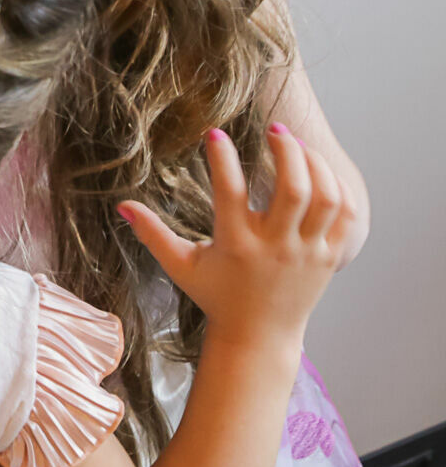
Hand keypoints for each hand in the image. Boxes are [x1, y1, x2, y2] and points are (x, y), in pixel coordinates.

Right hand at [120, 126, 352, 354]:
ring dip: (314, 164)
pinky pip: (345, 215)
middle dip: (286, 151)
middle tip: (275, 129)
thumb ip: (151, 233)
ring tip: (298, 147)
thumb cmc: (215, 297)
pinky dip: (336, 186)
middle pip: (293, 189)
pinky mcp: (329, 257)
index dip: (222, 159)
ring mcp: (307, 253)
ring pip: (324, 198)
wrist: (258, 337)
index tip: (214, 134)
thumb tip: (121, 204)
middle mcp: (275, 248)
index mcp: (236, 245)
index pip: (231, 192)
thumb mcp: (179, 266)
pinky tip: (319, 171)